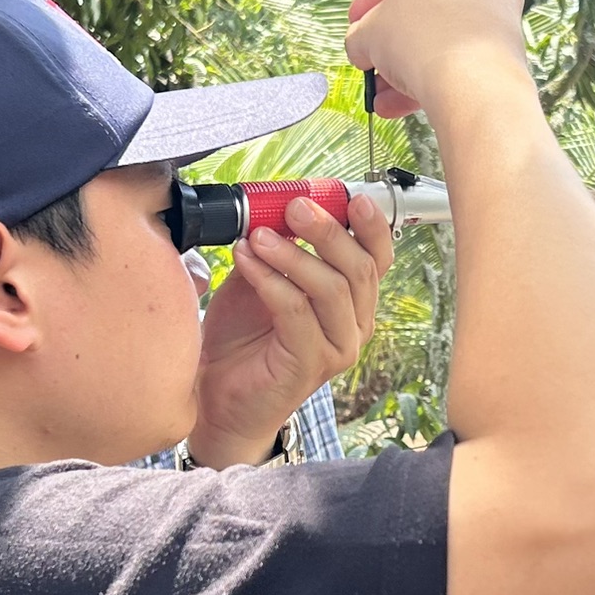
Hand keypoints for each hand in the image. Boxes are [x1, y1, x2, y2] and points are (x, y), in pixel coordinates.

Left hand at [186, 192, 394, 466]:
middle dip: (329, 230)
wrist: (217, 397)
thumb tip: (271, 204)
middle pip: (360, 268)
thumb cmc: (242, 339)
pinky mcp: (310, 364)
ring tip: (259, 236)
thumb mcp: (262, 278)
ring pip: (332, 289)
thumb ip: (276, 246)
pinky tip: (246, 261)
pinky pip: (297, 311)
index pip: (378, 258)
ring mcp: (337, 348)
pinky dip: (271, 280)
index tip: (352, 197)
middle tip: (295, 206)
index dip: (371, 225)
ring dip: (294, 254)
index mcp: (352, 301)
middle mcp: (354, 324)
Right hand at [343, 0, 529, 120]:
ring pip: (443, 29)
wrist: (475, 83)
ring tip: (384, 96)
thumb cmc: (422, 40)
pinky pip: (464, 48)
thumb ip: (359, 34)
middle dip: (391, 38)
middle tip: (372, 60)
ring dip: (409, 63)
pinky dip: (438, 69)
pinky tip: (408, 102)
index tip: (356, 25)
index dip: (367, 3)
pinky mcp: (511, 33)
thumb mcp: (369, 33)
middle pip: (421, 2)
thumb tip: (361, 47)